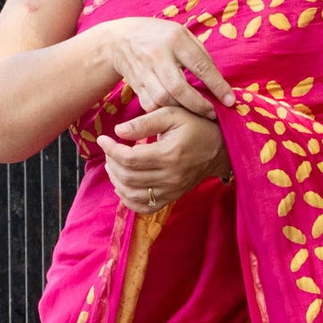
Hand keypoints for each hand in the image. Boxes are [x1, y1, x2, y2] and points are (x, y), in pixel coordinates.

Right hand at [98, 17, 234, 118]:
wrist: (119, 40)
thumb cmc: (159, 36)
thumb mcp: (181, 34)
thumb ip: (200, 55)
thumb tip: (219, 81)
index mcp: (175, 39)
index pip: (200, 66)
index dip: (217, 86)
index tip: (230, 101)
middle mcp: (158, 56)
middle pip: (178, 88)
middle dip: (198, 105)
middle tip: (213, 113)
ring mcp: (144, 72)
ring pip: (163, 99)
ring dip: (183, 110)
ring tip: (197, 114)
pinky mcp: (136, 86)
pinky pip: (151, 105)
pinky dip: (166, 112)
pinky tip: (177, 112)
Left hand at [100, 105, 229, 212]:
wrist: (220, 149)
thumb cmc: (195, 126)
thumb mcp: (172, 115)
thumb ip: (144, 122)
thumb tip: (118, 131)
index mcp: (168, 155)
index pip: (129, 158)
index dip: (110, 150)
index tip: (102, 139)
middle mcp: (169, 176)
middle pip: (128, 178)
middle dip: (111, 164)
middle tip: (109, 151)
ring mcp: (171, 190)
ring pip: (132, 194)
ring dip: (116, 181)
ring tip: (113, 166)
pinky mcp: (172, 197)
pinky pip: (145, 208)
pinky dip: (129, 200)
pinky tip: (123, 186)